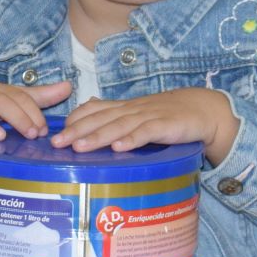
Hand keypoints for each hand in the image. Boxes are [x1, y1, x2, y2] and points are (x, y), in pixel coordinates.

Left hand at [51, 89, 238, 164]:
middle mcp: (131, 110)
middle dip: (77, 131)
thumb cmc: (165, 115)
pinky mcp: (165, 126)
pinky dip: (132, 140)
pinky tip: (119, 148)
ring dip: (98, 136)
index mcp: (122, 108)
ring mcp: (148, 117)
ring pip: (118, 126)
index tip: (54, 134)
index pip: (92, 111)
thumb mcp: (136, 114)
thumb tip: (84, 113)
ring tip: (79, 147)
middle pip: (100, 119)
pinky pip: (147, 132)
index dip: (74, 121)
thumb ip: (112, 115)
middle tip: (57, 143)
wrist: (202, 109)